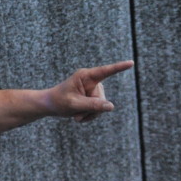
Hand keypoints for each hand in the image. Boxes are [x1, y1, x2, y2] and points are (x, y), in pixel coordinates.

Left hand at [0, 60, 133, 133]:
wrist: (50, 105)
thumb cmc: (58, 101)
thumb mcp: (74, 104)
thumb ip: (92, 105)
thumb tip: (111, 106)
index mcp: (85, 76)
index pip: (105, 71)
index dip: (119, 67)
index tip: (131, 63)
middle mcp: (91, 80)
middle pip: (102, 98)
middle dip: (92, 109)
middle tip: (77, 116)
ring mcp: (93, 89)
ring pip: (102, 105)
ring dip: (90, 114)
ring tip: (77, 117)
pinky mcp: (93, 96)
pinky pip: (99, 109)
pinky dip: (90, 115)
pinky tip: (79, 117)